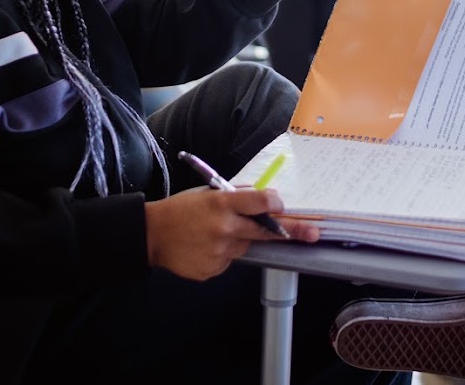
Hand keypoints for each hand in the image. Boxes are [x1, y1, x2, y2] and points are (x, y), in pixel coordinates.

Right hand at [145, 187, 318, 280]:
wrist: (151, 235)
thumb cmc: (180, 209)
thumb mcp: (207, 194)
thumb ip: (236, 197)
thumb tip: (265, 198)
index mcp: (222, 204)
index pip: (260, 202)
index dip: (275, 204)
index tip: (284, 206)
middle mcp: (224, 228)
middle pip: (266, 230)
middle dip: (292, 231)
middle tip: (313, 233)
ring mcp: (219, 252)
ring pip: (245, 246)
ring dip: (239, 240)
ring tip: (213, 234)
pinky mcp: (213, 270)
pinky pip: (230, 261)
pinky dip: (224, 254)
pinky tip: (205, 247)